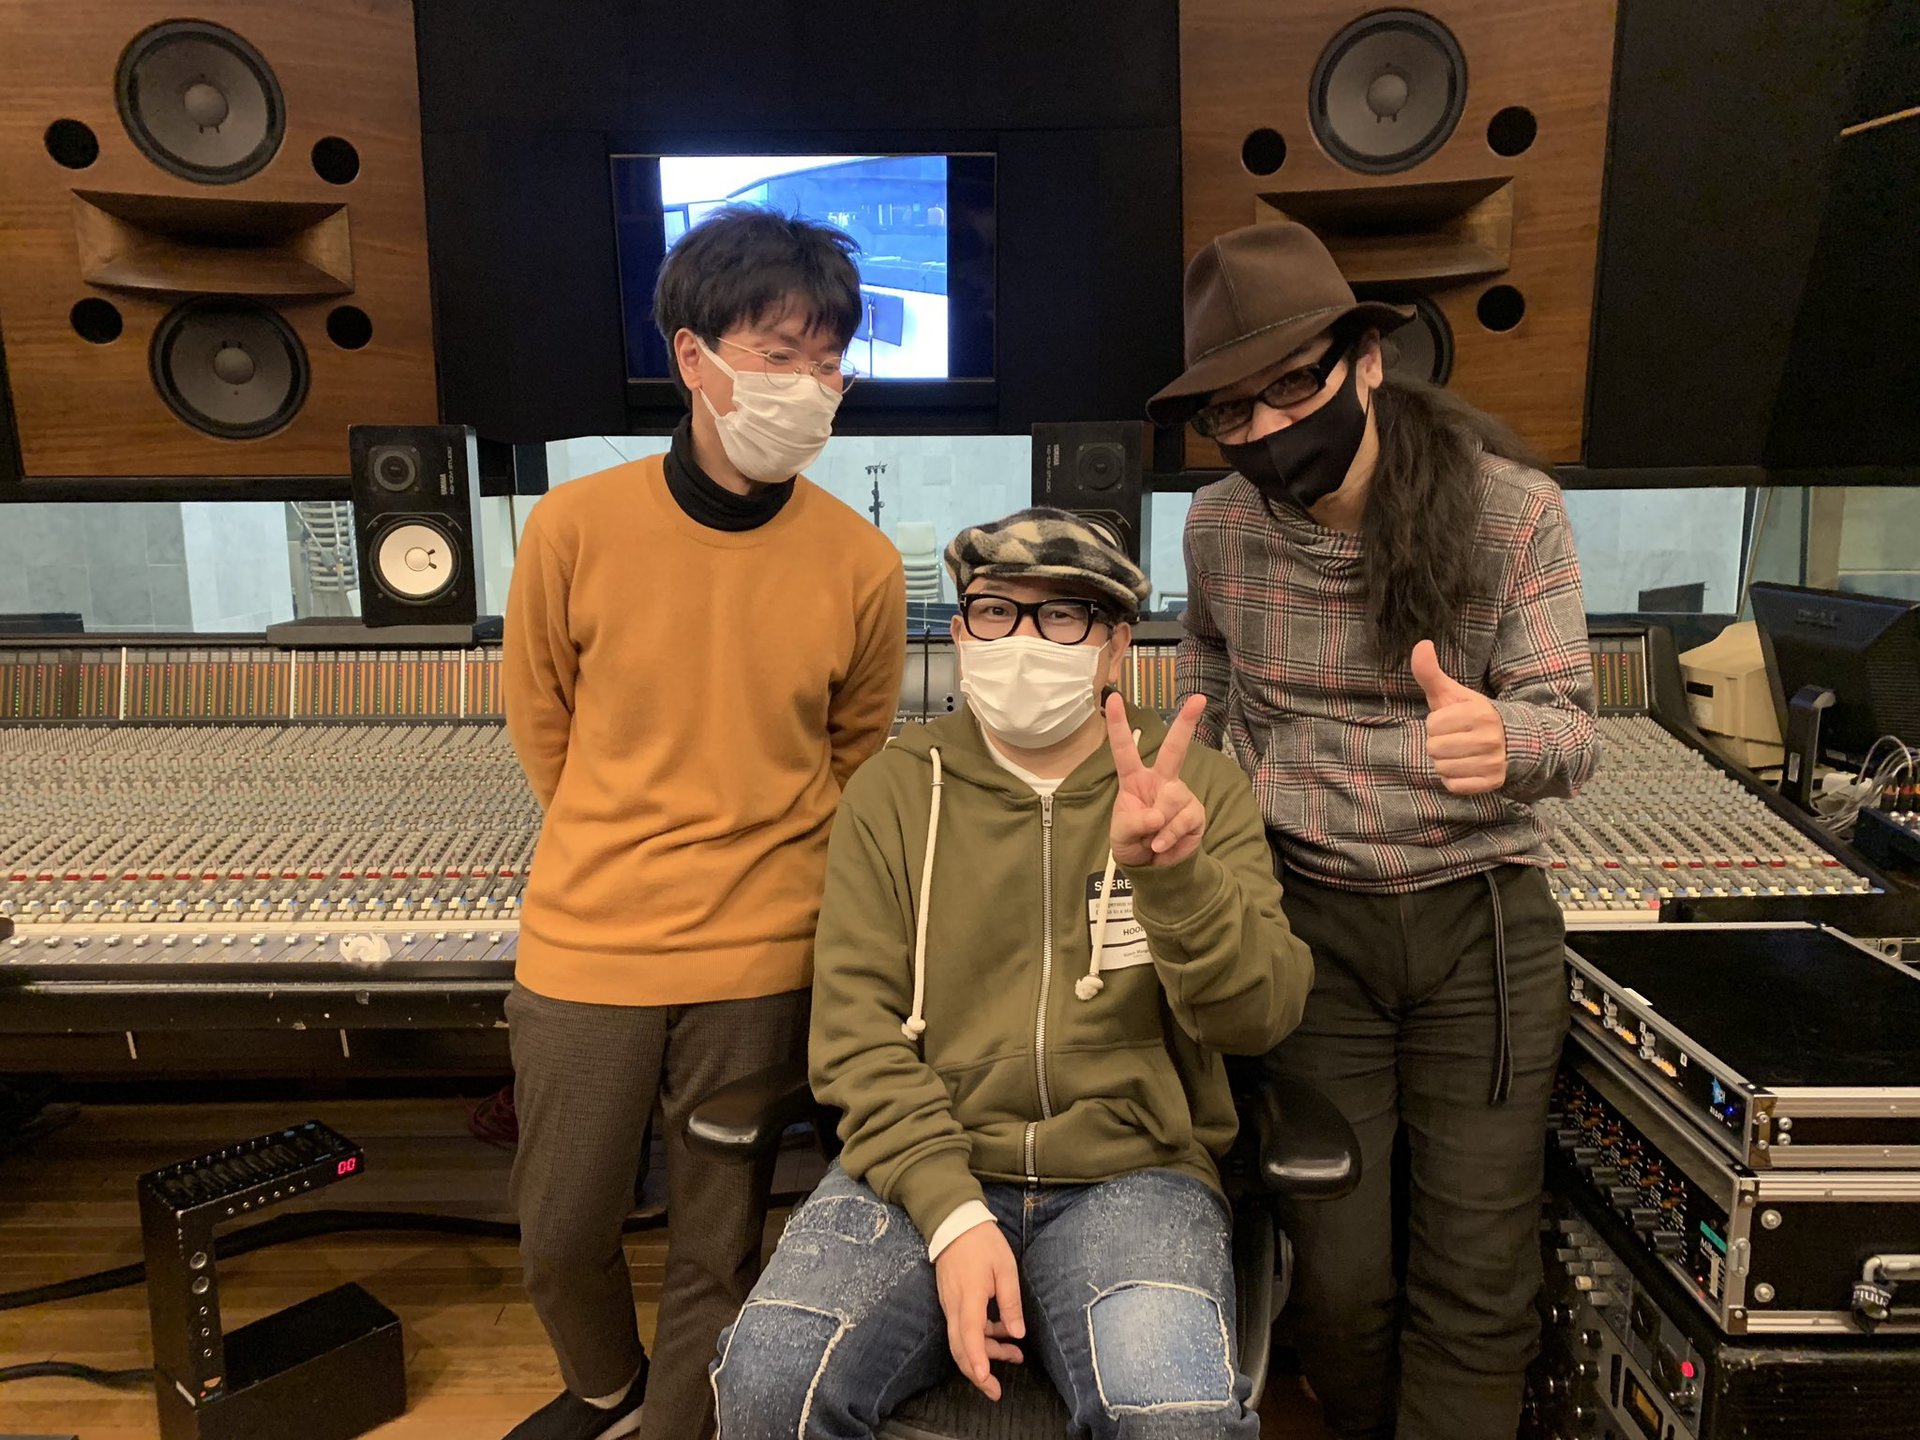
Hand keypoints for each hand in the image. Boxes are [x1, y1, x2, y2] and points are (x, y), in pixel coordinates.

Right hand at [934, 1223, 1024, 1399]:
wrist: (955, 1223)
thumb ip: (1010, 1302)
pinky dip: (981, 1339)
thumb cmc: (983, 1243)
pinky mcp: (951, 1302)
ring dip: (985, 1354)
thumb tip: (1017, 1334)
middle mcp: (955, 1306)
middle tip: (995, 1391)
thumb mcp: (1005, 1268)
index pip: (969, 1335)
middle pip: (959, 1348)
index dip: (977, 1359)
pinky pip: (962, 1329)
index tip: (985, 1378)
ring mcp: (950, 1305)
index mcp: (969, 1296)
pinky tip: (1003, 1335)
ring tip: (1015, 1357)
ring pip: (961, 1341)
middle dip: (976, 1373)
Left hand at [1106, 693, 1207, 867]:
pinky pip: (1183, 821)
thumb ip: (1133, 823)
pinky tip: (1163, 845)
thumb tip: (1156, 816)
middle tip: (1199, 699)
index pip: (1124, 750)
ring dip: (1158, 825)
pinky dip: (1170, 837)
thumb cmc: (1133, 842)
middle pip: (1174, 750)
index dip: (1118, 725)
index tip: (1114, 698)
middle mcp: (1161, 780)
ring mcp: (1181, 794)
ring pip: (1172, 799)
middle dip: (1186, 723)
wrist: (1155, 867)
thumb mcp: (1121, 835)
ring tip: (1152, 839)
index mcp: (1135, 779)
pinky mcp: (1196, 812)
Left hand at [1412, 640, 1506, 795]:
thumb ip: (1431, 672)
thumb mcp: (1452, 693)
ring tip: (1459, 752)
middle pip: (1435, 748)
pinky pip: (1454, 786)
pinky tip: (1465, 767)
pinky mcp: (1492, 782)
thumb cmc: (1470, 715)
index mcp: (1480, 713)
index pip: (1433, 725)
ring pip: (1443, 768)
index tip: (1451, 722)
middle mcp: (1490, 738)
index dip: (1436, 724)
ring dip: (1444, 762)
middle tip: (1454, 739)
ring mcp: (1493, 762)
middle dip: (1438, 744)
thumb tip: (1421, 644)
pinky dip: (1454, 779)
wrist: (1510, 740)